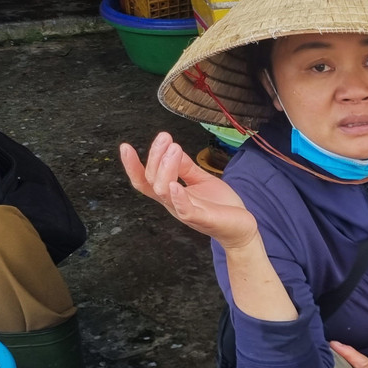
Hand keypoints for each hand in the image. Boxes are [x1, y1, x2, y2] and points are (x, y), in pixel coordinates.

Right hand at [120, 132, 257, 248]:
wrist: (242, 228)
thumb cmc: (221, 206)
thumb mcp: (201, 180)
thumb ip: (186, 167)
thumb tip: (172, 148)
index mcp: (171, 194)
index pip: (145, 180)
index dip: (132, 166)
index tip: (125, 147)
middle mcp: (173, 203)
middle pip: (152, 180)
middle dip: (156, 156)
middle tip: (165, 139)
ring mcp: (185, 211)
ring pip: (163, 191)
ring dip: (165, 168)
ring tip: (174, 150)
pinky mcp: (201, 218)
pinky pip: (184, 209)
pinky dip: (177, 197)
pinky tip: (175, 184)